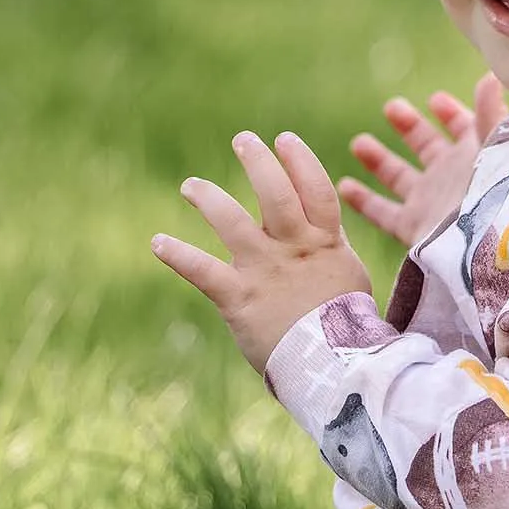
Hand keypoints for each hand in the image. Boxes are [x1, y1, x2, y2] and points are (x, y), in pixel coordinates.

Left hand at [152, 130, 373, 374]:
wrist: (334, 369)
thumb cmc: (346, 330)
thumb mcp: (351, 280)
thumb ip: (334, 249)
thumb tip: (328, 225)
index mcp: (325, 244)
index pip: (315, 189)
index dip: (300, 160)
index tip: (284, 139)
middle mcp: (293, 249)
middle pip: (275, 193)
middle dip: (258, 162)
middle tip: (242, 140)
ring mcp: (264, 271)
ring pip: (232, 221)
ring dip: (208, 198)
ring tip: (190, 186)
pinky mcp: (238, 298)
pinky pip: (201, 270)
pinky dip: (177, 254)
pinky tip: (157, 242)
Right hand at [339, 73, 508, 247]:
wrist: (491, 245)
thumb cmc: (501, 194)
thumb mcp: (497, 146)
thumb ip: (489, 113)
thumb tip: (489, 76)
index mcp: (476, 155)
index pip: (464, 128)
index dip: (450, 114)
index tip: (435, 100)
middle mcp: (452, 178)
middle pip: (428, 148)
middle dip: (411, 127)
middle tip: (392, 108)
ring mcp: (431, 202)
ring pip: (400, 177)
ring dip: (380, 160)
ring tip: (360, 143)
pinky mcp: (414, 227)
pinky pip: (383, 212)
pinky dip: (363, 200)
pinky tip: (344, 186)